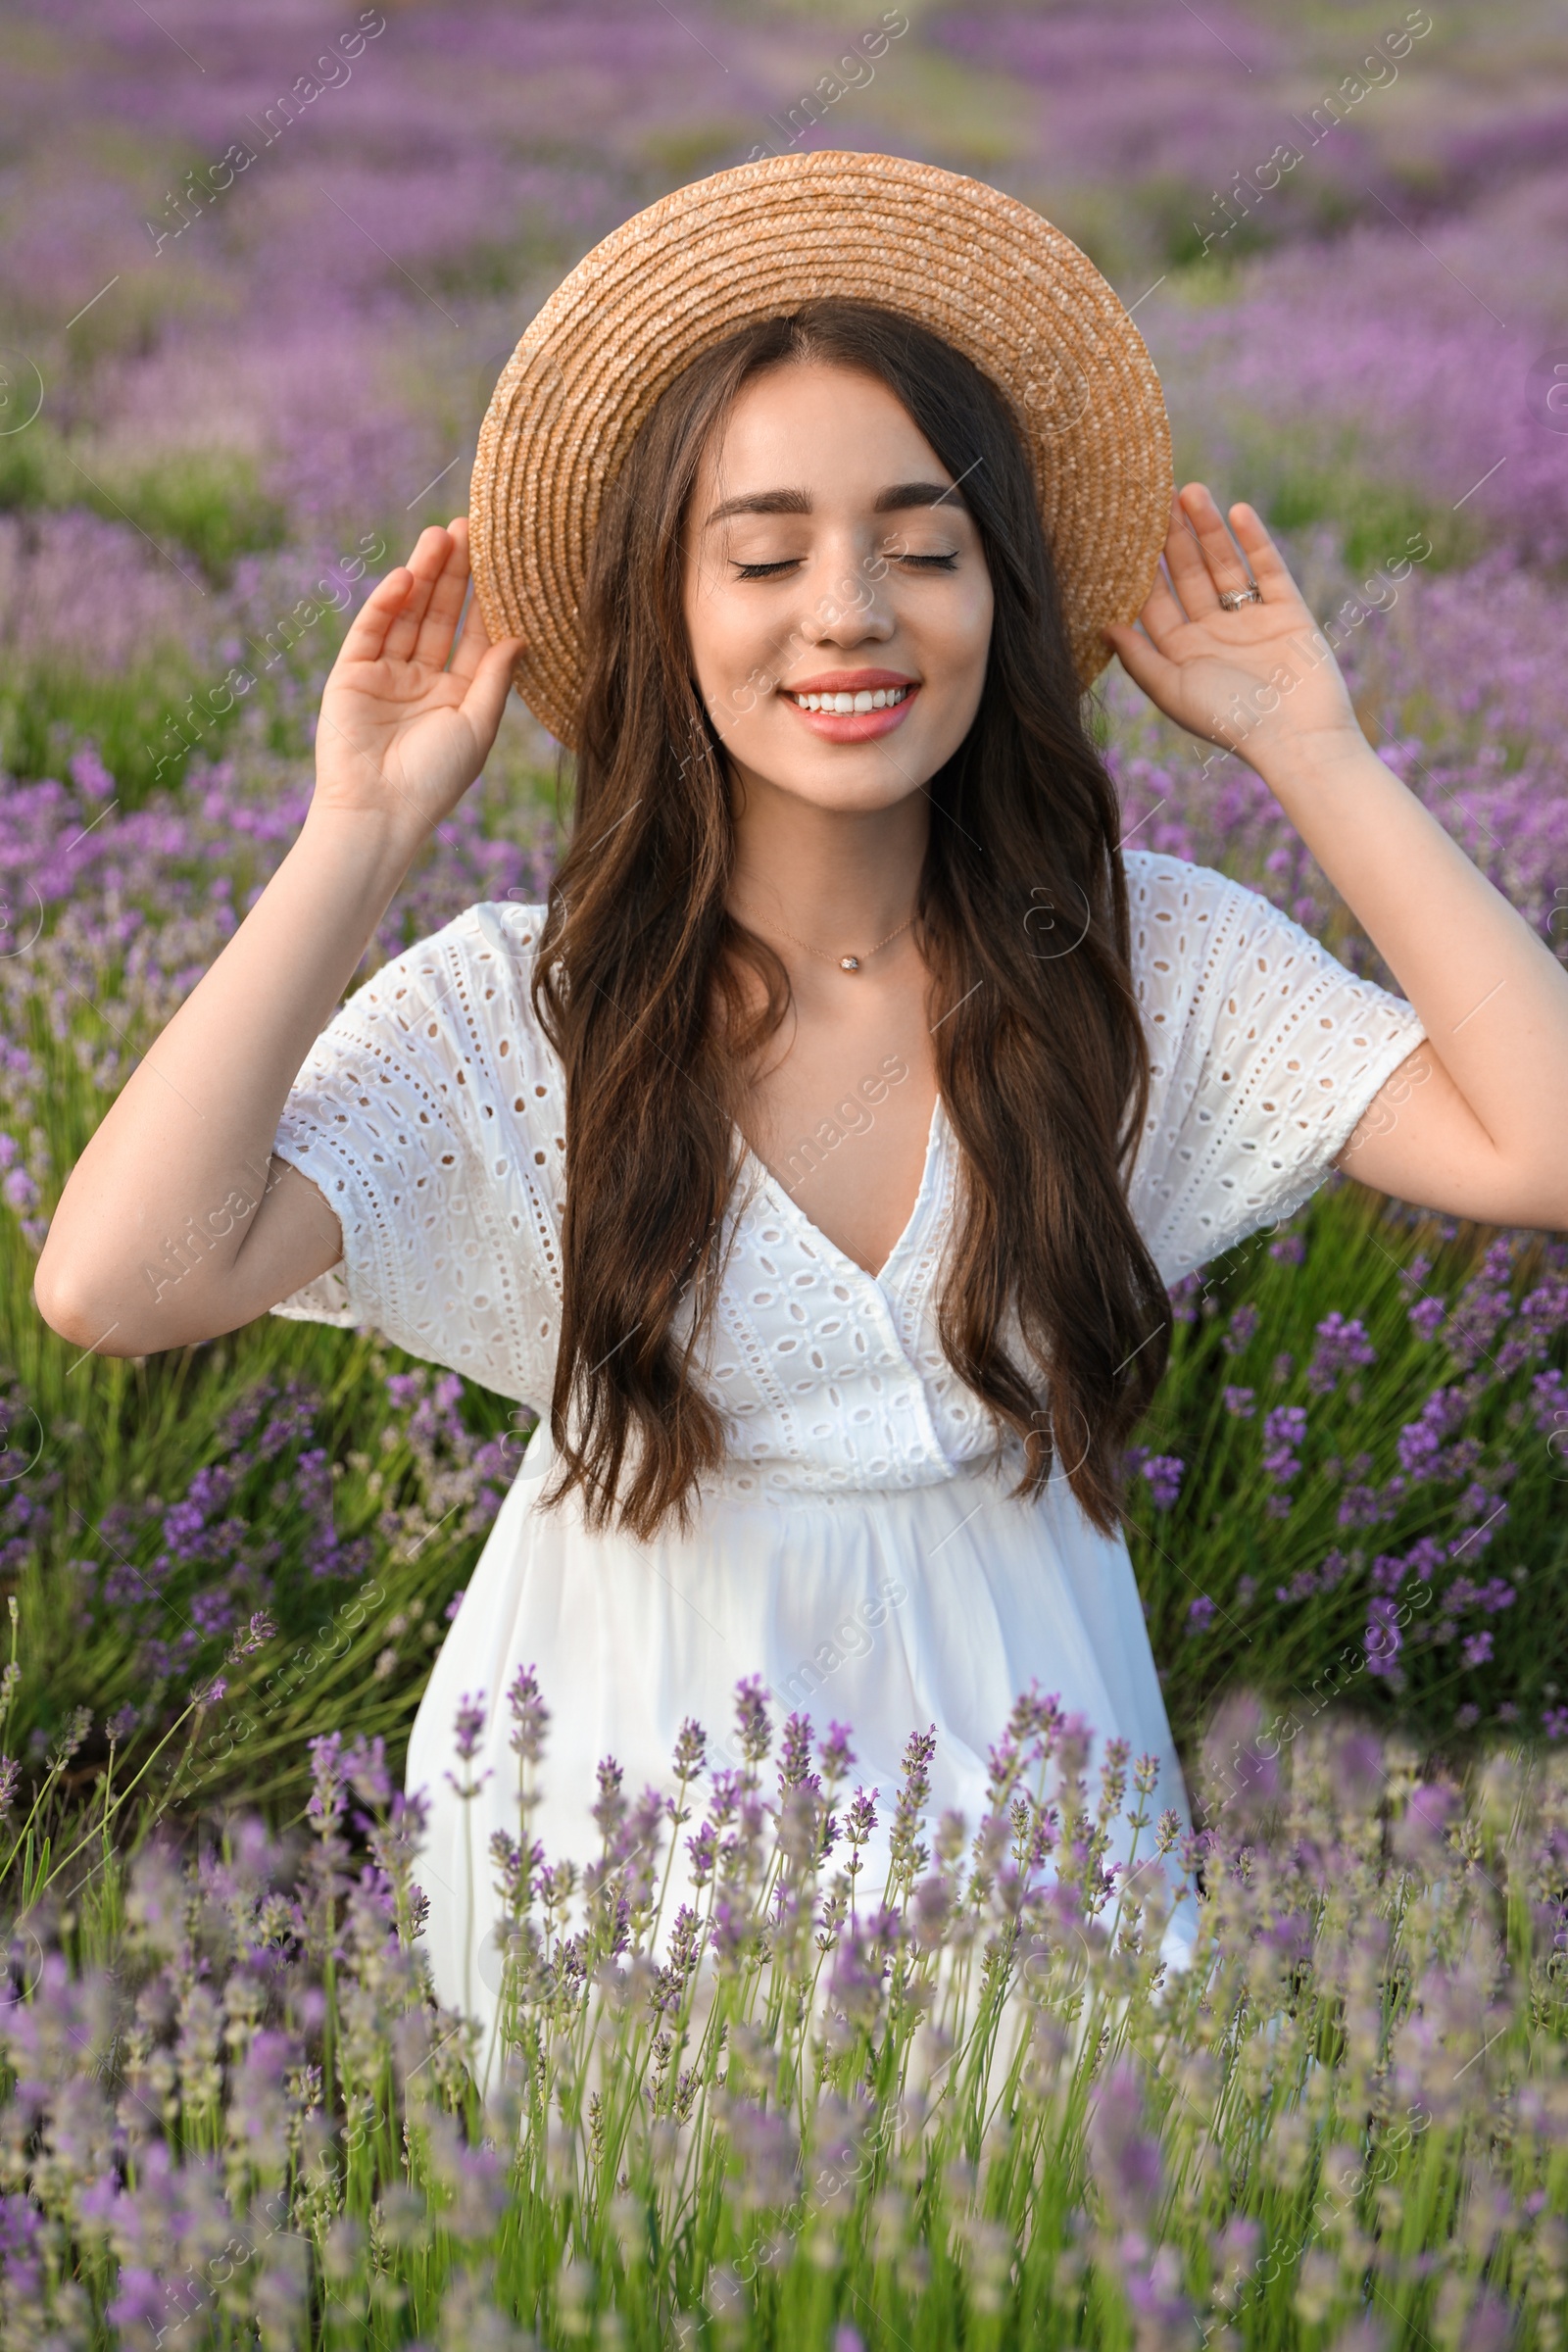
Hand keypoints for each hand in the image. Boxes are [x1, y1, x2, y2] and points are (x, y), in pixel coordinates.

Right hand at [311, 519, 524, 843]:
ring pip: (407, 614)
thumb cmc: (435, 780)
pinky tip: (408, 577)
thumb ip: (496, 678)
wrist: (379, 813)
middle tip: (470, 528)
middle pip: (440, 615)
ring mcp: (385, 675)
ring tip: (441, 536)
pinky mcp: (351, 674)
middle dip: (454, 573)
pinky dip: (386, 603)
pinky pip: (371, 630)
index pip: (474, 636)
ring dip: (423, 575)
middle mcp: (421, 680)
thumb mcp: (477, 726)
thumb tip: (521, 636)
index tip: (502, 559)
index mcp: (457, 695)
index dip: (485, 599)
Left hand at [1103, 485, 1364, 777]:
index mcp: (1184, 654)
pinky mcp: (1288, 611)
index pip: (1156, 603)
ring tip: (1190, 492)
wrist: (1298, 738)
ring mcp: (1252, 620)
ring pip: (1224, 565)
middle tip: (1155, 497)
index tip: (1121, 533)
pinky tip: (1237, 511)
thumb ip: (1139, 658)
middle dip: (1173, 539)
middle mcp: (1215, 634)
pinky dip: (1253, 540)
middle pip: (1189, 576)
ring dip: (1208, 530)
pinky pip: (1267, 568)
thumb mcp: (1174, 691)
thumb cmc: (1230, 722)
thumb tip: (1104, 626)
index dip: (1141, 569)